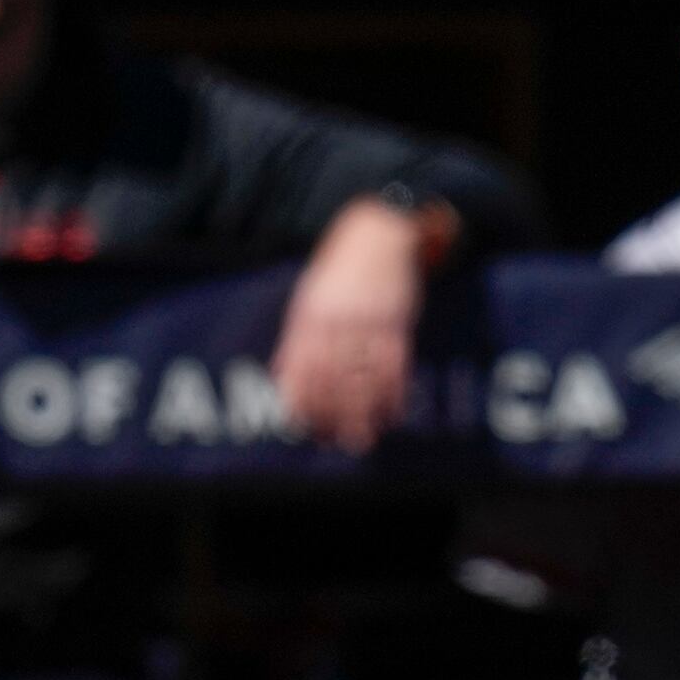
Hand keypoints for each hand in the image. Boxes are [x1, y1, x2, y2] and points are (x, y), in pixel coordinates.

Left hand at [275, 196, 442, 452]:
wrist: (377, 236)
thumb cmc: (336, 274)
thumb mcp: (307, 302)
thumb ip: (296, 341)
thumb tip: (282, 380)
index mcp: (309, 318)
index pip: (301, 369)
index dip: (301, 401)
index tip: (302, 427)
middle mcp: (338, 323)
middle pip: (333, 378)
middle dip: (333, 415)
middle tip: (335, 442)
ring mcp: (370, 323)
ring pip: (365, 377)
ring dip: (364, 413)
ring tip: (362, 438)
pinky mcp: (397, 323)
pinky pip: (395, 365)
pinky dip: (393, 393)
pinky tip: (392, 413)